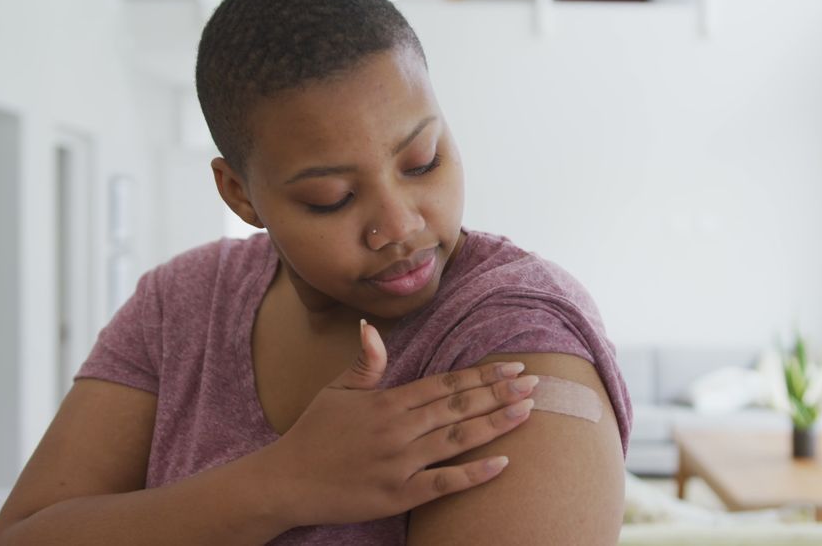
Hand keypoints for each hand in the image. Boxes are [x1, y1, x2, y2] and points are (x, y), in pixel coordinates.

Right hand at [269, 320, 536, 526]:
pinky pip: (443, 484)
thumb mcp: (335, 390)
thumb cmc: (312, 434)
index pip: (445, 384)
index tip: (512, 367)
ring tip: (527, 413)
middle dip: (499, 394)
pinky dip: (474, 474)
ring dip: (495, 425)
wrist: (286, 482)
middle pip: (458, 407)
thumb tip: (370, 325)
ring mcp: (400, 464)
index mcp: (387, 402)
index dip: (481, 375)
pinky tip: (503, 463)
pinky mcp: (398, 495)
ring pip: (457, 441)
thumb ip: (365, 362)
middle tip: (536, 384)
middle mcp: (398, 430)